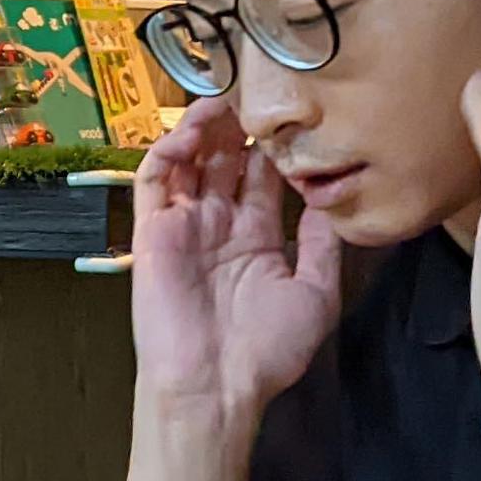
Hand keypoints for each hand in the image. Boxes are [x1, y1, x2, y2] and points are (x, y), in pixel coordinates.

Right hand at [126, 94, 343, 422]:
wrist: (217, 387)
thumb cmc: (264, 352)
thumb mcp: (315, 293)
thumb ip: (321, 244)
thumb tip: (328, 200)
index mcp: (254, 238)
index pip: (259, 177)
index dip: (271, 146)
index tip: (290, 117)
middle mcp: (217, 226)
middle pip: (223, 160)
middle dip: (236, 126)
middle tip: (252, 93)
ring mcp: (184, 227)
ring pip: (187, 161)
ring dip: (201, 129)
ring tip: (221, 101)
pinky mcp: (153, 233)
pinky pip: (153, 181)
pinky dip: (167, 150)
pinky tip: (191, 131)